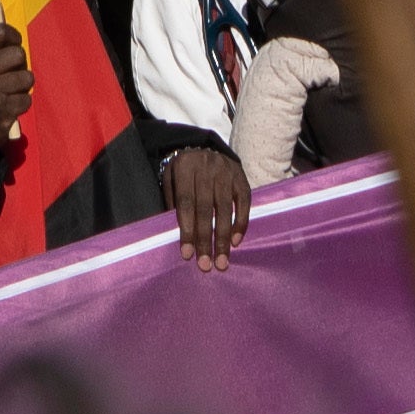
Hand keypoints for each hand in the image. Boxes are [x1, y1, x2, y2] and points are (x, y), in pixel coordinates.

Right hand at [0, 22, 33, 163]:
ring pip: (27, 78)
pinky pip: (27, 99)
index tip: (15, 44)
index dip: (13, 36)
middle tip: (10, 75)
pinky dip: (21, 104)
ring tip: (9, 93)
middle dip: (19, 65)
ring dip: (22, 87)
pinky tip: (8, 107)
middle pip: (18, 54)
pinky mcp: (1, 110)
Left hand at [164, 141, 254, 270]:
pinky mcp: (241, 176)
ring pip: (224, 208)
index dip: (186, 230)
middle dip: (205, 239)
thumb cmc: (184, 173)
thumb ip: (172, 203)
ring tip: (221, 261)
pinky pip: (243, 202)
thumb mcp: (170, 180)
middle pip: (205, 208)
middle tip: (205, 265)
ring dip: (223, 238)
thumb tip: (178, 234)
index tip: (187, 255)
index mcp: (184, 166)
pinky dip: (240, 223)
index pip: (185, 203)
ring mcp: (226, 171)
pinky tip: (235, 242)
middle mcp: (206, 167)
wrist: (205, 148)